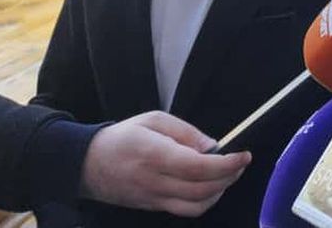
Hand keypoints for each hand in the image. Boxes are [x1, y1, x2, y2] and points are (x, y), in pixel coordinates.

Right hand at [79, 111, 250, 216]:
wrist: (88, 164)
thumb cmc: (122, 137)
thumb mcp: (153, 120)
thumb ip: (186, 132)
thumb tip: (212, 146)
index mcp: (155, 154)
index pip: (198, 166)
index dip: (226, 164)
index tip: (243, 155)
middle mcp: (155, 181)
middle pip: (202, 189)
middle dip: (229, 177)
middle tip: (240, 162)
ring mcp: (154, 198)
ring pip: (196, 206)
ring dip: (220, 191)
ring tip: (229, 174)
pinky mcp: (153, 207)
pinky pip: (186, 211)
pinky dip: (205, 201)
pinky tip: (211, 186)